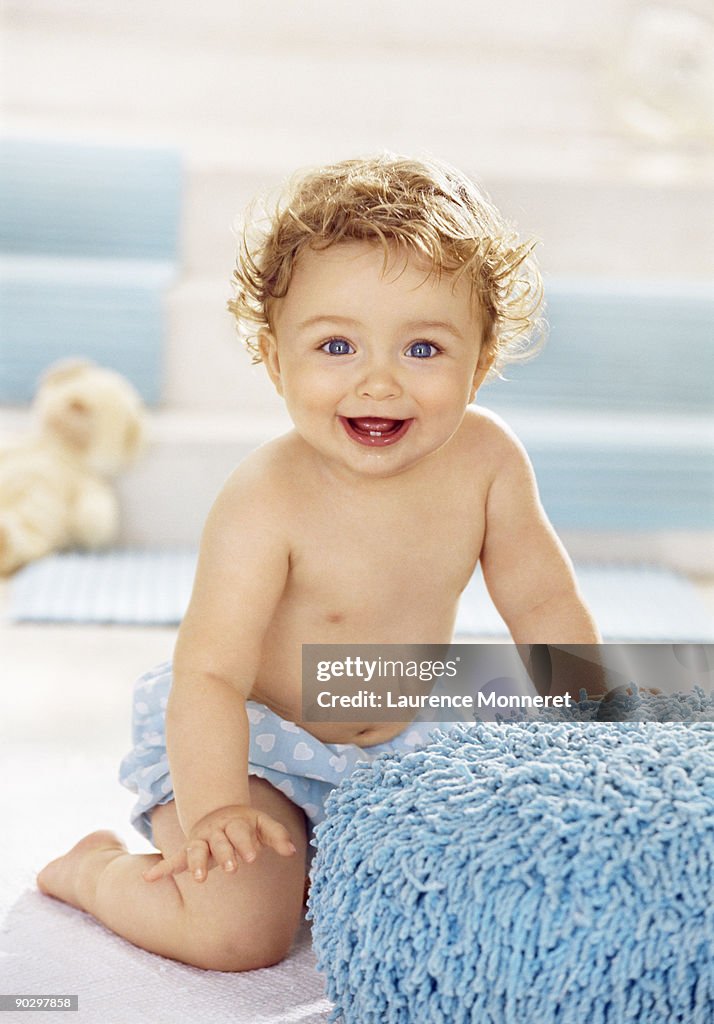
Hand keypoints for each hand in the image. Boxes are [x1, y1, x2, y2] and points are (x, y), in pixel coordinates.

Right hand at [142, 804, 296, 882]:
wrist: (220, 811)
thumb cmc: (246, 824)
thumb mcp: (262, 824)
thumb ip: (278, 836)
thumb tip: (292, 850)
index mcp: (235, 823)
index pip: (241, 833)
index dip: (247, 843)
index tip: (254, 856)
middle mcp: (215, 832)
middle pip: (219, 843)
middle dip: (225, 854)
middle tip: (232, 869)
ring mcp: (200, 841)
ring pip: (195, 851)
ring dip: (196, 863)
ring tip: (199, 879)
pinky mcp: (189, 851)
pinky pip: (173, 860)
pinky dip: (161, 869)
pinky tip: (148, 879)